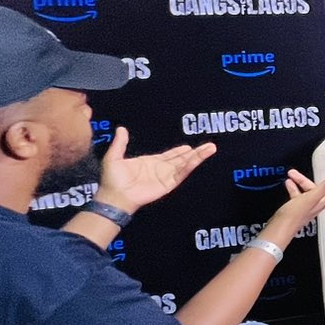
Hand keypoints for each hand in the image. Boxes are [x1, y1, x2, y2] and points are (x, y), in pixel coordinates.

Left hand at [96, 127, 215, 211]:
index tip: (189, 145)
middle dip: (195, 152)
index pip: (169, 155)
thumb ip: (120, 143)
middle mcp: (161, 169)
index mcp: (150, 162)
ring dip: (198, 156)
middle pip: (182, 159)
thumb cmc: (113, 179)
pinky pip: (182, 173)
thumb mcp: (114, 157)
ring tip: (211, 148)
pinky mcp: (168, 184)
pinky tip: (199, 158)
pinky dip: (191, 165)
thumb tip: (122, 129)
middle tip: (209, 145)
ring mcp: (166, 176)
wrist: (115, 196)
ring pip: (185, 164)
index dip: (180, 151)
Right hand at [276, 169, 324, 225]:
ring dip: (303, 182)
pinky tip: (289, 183)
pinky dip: (294, 188)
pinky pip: (298, 194)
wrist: (280, 227)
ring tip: (294, 174)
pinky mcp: (296, 208)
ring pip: (309, 191)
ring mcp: (307, 206)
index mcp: (323, 201)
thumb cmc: (296, 215)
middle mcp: (317, 204)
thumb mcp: (312, 196)